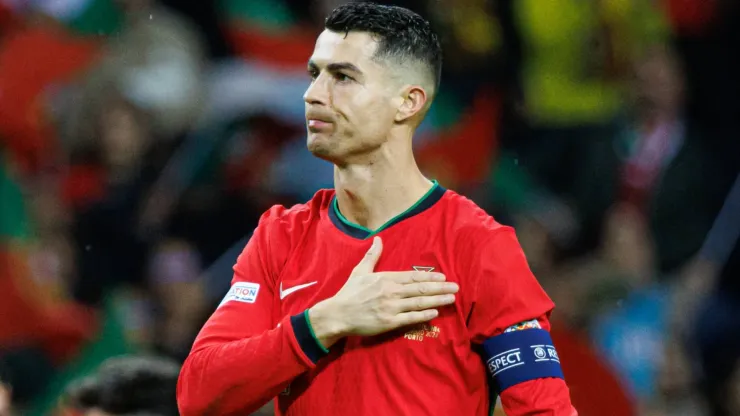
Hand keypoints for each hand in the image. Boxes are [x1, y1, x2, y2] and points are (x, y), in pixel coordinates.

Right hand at [309, 237, 457, 347]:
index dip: (430, 276)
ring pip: (419, 302)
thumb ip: (372, 255)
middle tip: (456, 287)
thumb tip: (378, 238)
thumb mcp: (360, 271)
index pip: (413, 276)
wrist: (337, 314)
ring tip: (451, 299)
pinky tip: (435, 312)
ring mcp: (391, 307)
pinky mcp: (389, 322)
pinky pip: (411, 318)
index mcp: (386, 278)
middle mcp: (391, 291)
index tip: (443, 276)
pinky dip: (424, 315)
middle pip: (420, 288)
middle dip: (440, 288)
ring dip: (437, 300)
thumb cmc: (349, 293)